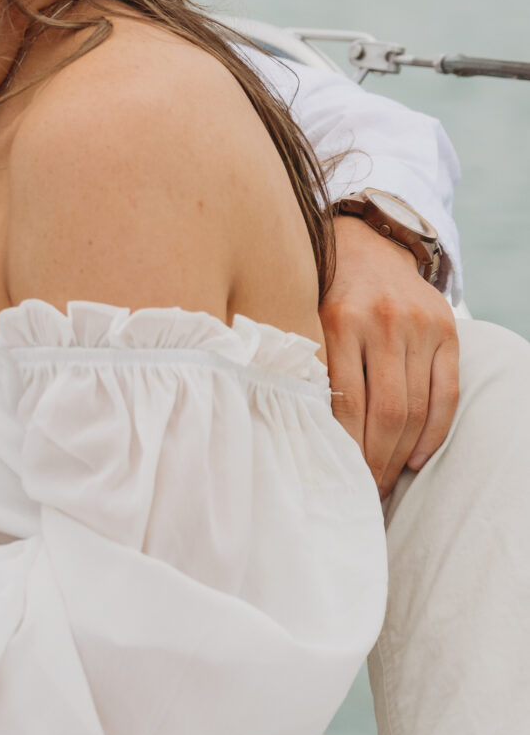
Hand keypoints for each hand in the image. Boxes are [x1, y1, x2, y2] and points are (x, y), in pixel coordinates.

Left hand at [323, 215, 459, 490]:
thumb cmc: (322, 293)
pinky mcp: (446, 328)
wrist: (366, 244)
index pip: (347, 404)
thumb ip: (302, 366)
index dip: (345, 449)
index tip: (336, 478)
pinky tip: (416, 459)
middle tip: (363, 490)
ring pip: (416, 407)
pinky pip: (447, 393)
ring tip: (384, 481)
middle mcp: (382, 321)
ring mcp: (418, 325)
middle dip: (375, 460)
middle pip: (387, 412)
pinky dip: (434, 433)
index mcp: (338, 321)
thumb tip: (287, 434)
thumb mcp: (301, 317)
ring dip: (401, 454)